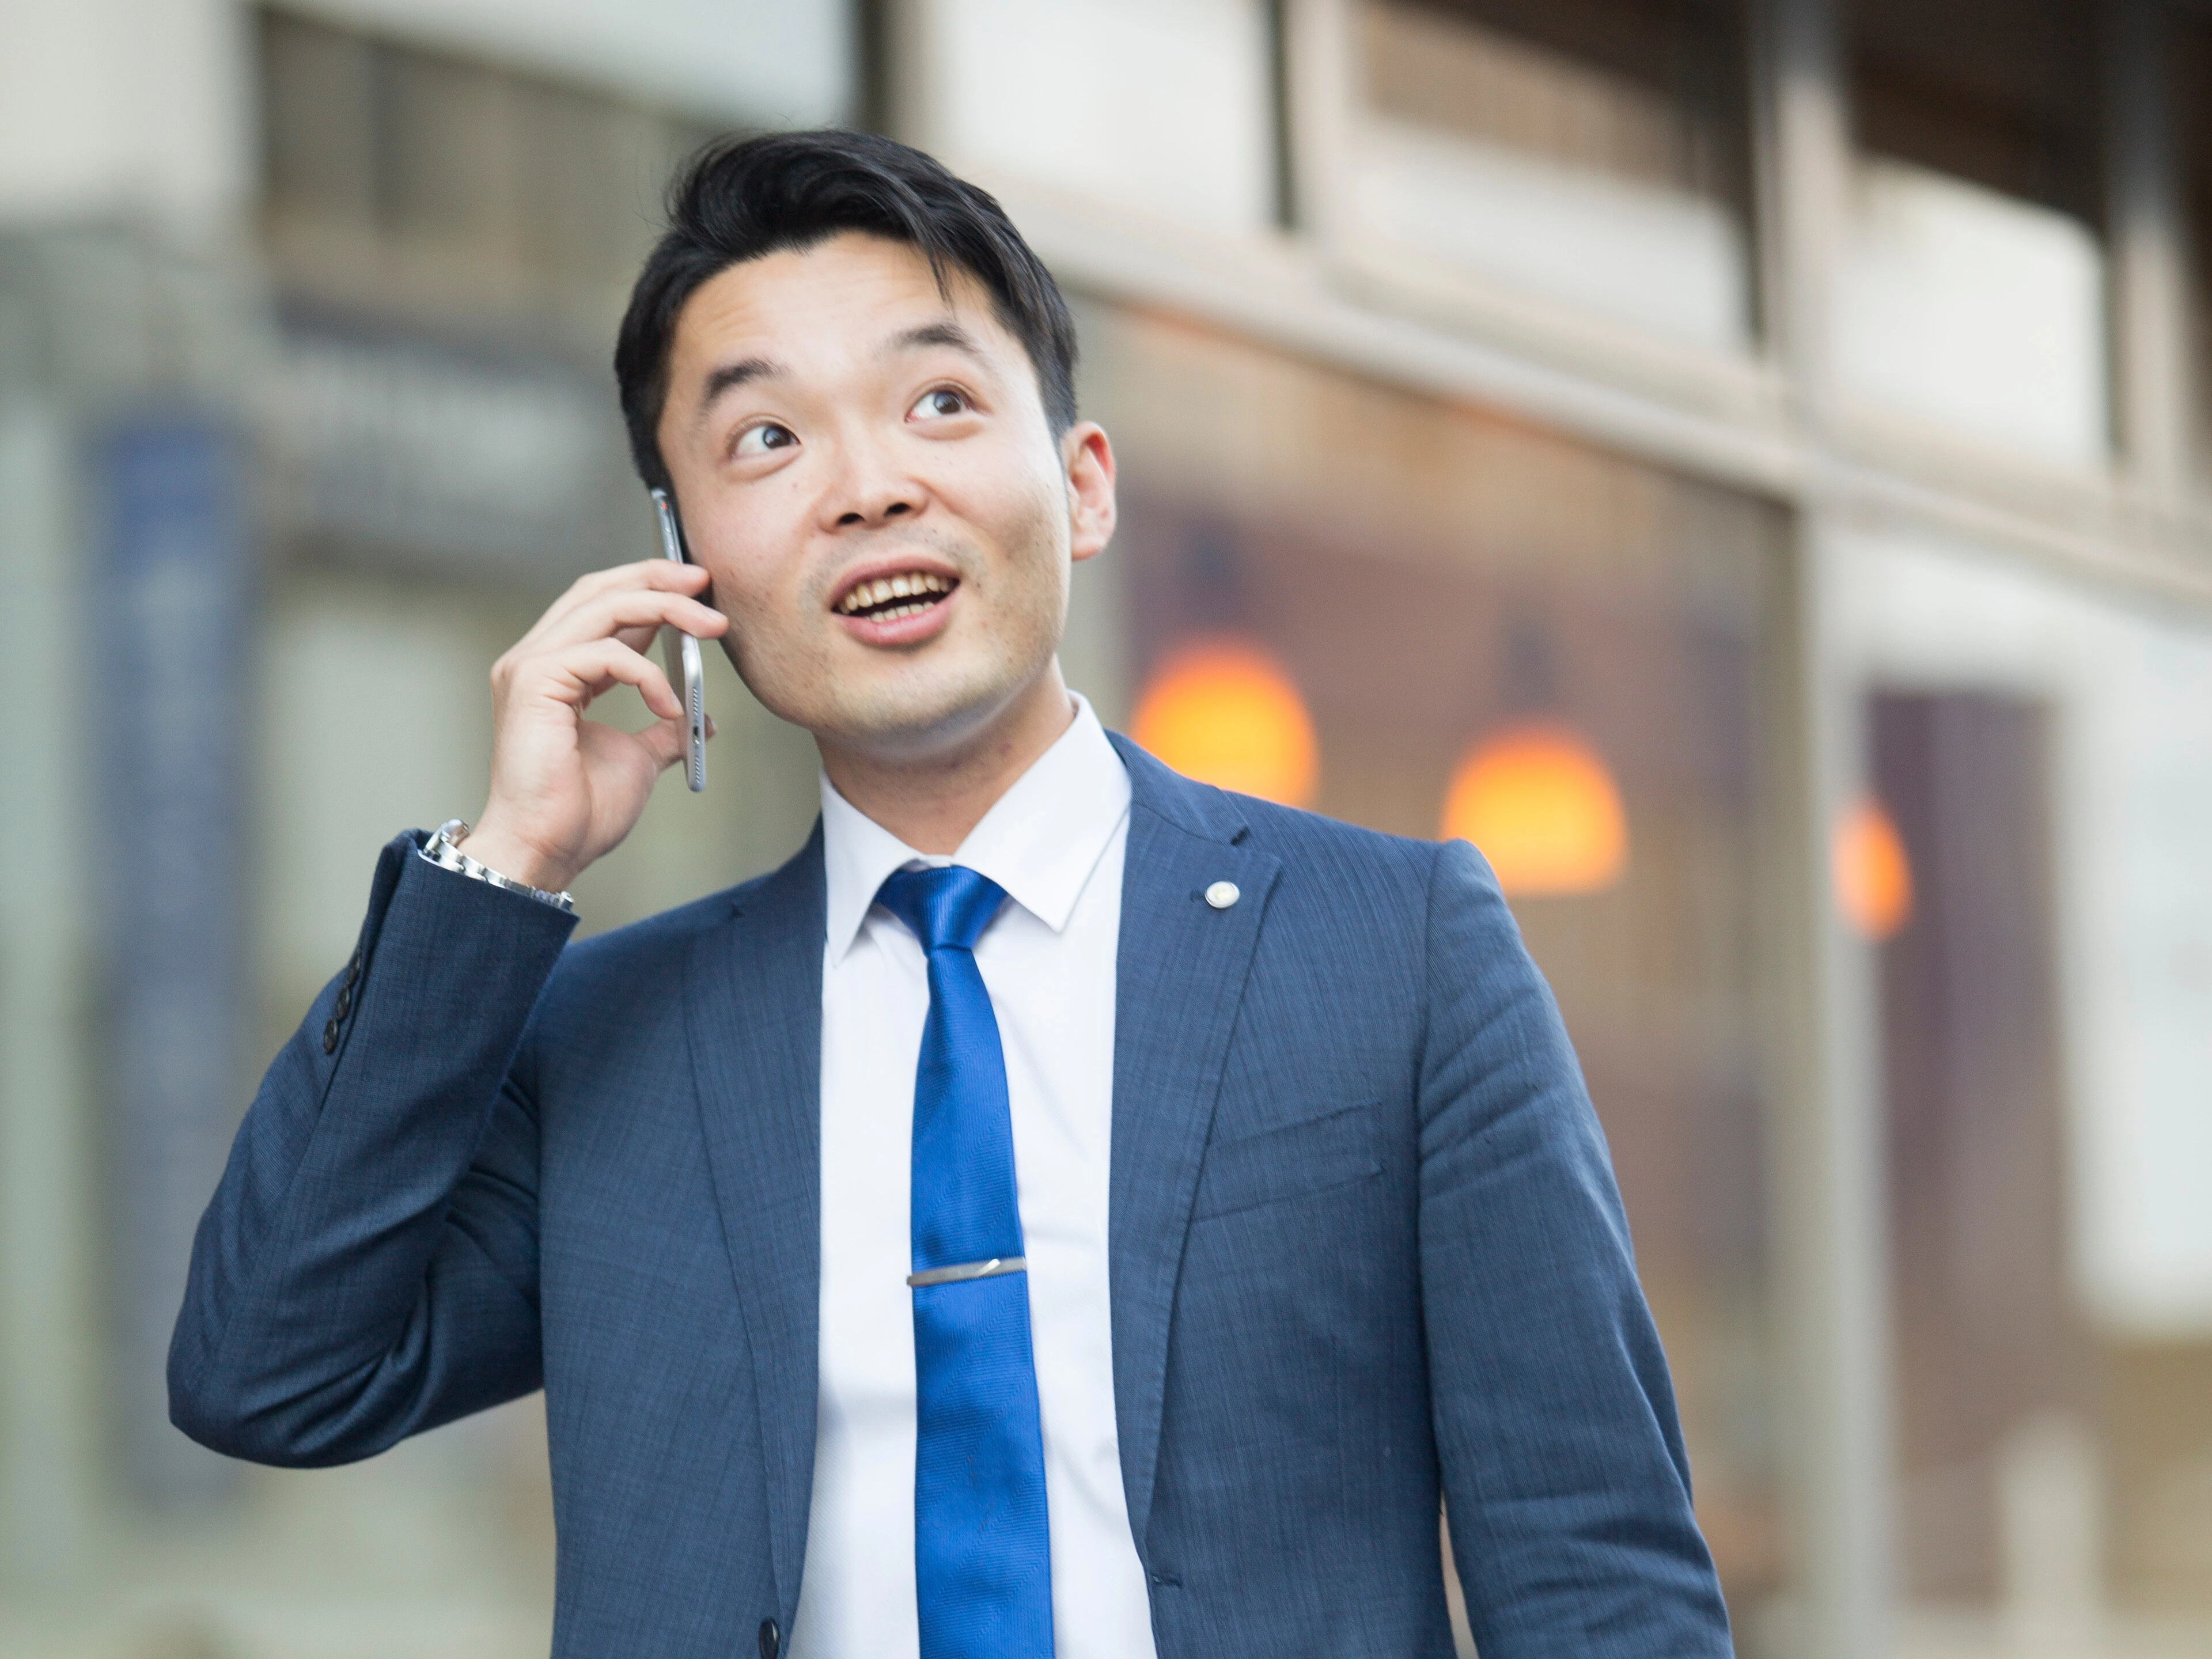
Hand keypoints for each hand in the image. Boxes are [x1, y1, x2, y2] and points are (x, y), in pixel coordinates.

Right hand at [461, 560, 728, 892]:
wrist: (548, 847)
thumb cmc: (579, 811)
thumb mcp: (638, 759)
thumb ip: (662, 731)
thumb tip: (700, 720)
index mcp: (555, 670)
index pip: (601, 604)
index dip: (649, 586)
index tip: (698, 588)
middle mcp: (535, 658)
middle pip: (598, 590)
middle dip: (657, 578)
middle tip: (705, 582)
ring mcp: (529, 666)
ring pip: (603, 607)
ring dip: (665, 609)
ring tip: (710, 627)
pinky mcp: (532, 682)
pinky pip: (603, 654)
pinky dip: (646, 674)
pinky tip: (670, 706)